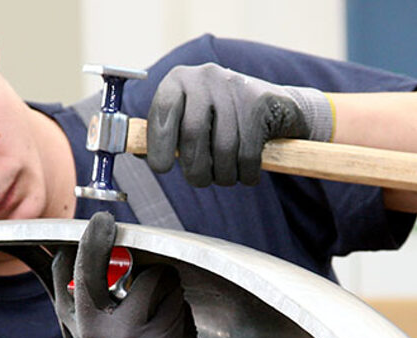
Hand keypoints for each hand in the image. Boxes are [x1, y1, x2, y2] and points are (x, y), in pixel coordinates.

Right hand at [52, 212, 197, 337]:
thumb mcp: (74, 320)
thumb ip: (66, 283)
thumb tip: (64, 244)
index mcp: (90, 325)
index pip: (90, 273)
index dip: (96, 242)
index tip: (103, 222)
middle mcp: (121, 336)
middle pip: (151, 276)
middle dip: (150, 275)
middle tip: (142, 289)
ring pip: (173, 289)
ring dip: (166, 293)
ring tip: (152, 315)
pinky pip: (185, 308)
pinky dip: (177, 311)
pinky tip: (164, 330)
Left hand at [146, 63, 332, 186]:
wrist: (277, 105)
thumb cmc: (223, 119)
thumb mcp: (191, 118)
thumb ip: (166, 133)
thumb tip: (139, 152)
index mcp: (179, 80)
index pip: (162, 112)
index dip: (159, 144)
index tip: (162, 168)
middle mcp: (205, 77)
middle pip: (193, 134)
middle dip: (195, 168)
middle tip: (200, 181)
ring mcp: (233, 86)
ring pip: (223, 148)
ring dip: (223, 175)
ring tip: (225, 177)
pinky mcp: (258, 101)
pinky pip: (248, 152)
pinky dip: (246, 173)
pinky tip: (246, 174)